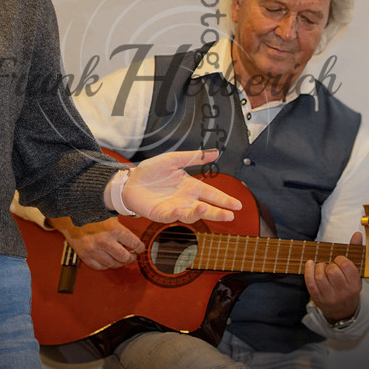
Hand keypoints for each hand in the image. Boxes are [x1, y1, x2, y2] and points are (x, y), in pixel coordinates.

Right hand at [49, 216, 143, 269]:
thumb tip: (135, 227)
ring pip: (112, 264)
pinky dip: (105, 266)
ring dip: (119, 263)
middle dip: (131, 257)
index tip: (140, 248)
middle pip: (124, 257)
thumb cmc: (91, 212)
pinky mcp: (84, 255)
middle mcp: (104, 241)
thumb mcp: (110, 213)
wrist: (70, 214)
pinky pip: (99, 267)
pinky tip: (108, 261)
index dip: (140, 247)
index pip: (133, 243)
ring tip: (121, 259)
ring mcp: (93, 249)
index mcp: (113, 229)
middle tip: (132, 255)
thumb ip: (122, 222)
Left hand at [117, 149, 241, 223]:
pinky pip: (171, 216)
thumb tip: (216, 152)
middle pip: (206, 208)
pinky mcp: (161, 214)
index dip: (224, 200)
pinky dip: (178, 214)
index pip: (212, 194)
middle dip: (218, 212)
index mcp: (191, 187)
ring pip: (191, 215)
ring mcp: (174, 208)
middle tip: (230, 216)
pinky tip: (182, 210)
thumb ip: (194, 157)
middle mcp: (185, 200)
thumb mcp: (174, 159)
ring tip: (204, 209)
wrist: (131, 180)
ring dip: (199, 213)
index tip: (237, 205)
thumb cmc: (152, 171)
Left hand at [305, 231, 362, 321]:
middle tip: (331, 266)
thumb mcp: (355, 271)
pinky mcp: (317, 298)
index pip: (347, 266)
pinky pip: (310, 282)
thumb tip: (357, 234)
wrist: (342, 310)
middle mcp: (343, 292)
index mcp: (355, 284)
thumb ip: (355, 251)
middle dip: (330, 264)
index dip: (341, 259)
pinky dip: (308, 270)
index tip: (339, 260)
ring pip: (320, 276)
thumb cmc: (348, 285)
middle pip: (332, 271)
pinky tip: (311, 264)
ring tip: (323, 267)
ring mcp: (329, 297)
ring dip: (319, 267)